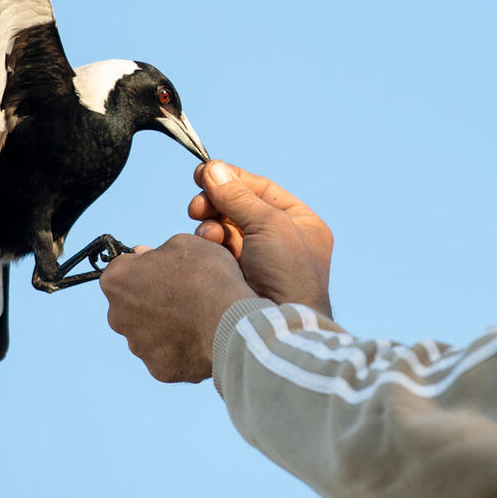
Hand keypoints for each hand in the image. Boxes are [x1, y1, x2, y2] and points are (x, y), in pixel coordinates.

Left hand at [100, 234, 254, 382]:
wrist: (231, 323)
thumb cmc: (208, 277)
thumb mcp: (185, 243)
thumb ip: (159, 250)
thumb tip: (147, 256)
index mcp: (117, 280)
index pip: (123, 268)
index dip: (146, 266)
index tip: (165, 268)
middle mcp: (117, 316)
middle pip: (131, 304)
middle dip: (151, 298)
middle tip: (184, 294)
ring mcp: (137, 346)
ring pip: (148, 332)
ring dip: (165, 325)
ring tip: (197, 317)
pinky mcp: (157, 369)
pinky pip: (166, 355)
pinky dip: (179, 348)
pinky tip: (200, 338)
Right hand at [188, 160, 333, 317]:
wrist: (279, 328)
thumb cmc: (288, 275)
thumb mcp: (269, 225)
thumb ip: (238, 196)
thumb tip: (213, 169)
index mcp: (300, 223)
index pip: (261, 190)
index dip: (232, 179)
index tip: (203, 172)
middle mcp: (282, 240)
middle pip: (239, 208)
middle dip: (216, 204)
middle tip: (196, 207)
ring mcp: (259, 261)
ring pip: (225, 230)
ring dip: (211, 227)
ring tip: (207, 235)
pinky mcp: (238, 278)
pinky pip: (218, 253)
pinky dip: (209, 247)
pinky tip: (205, 248)